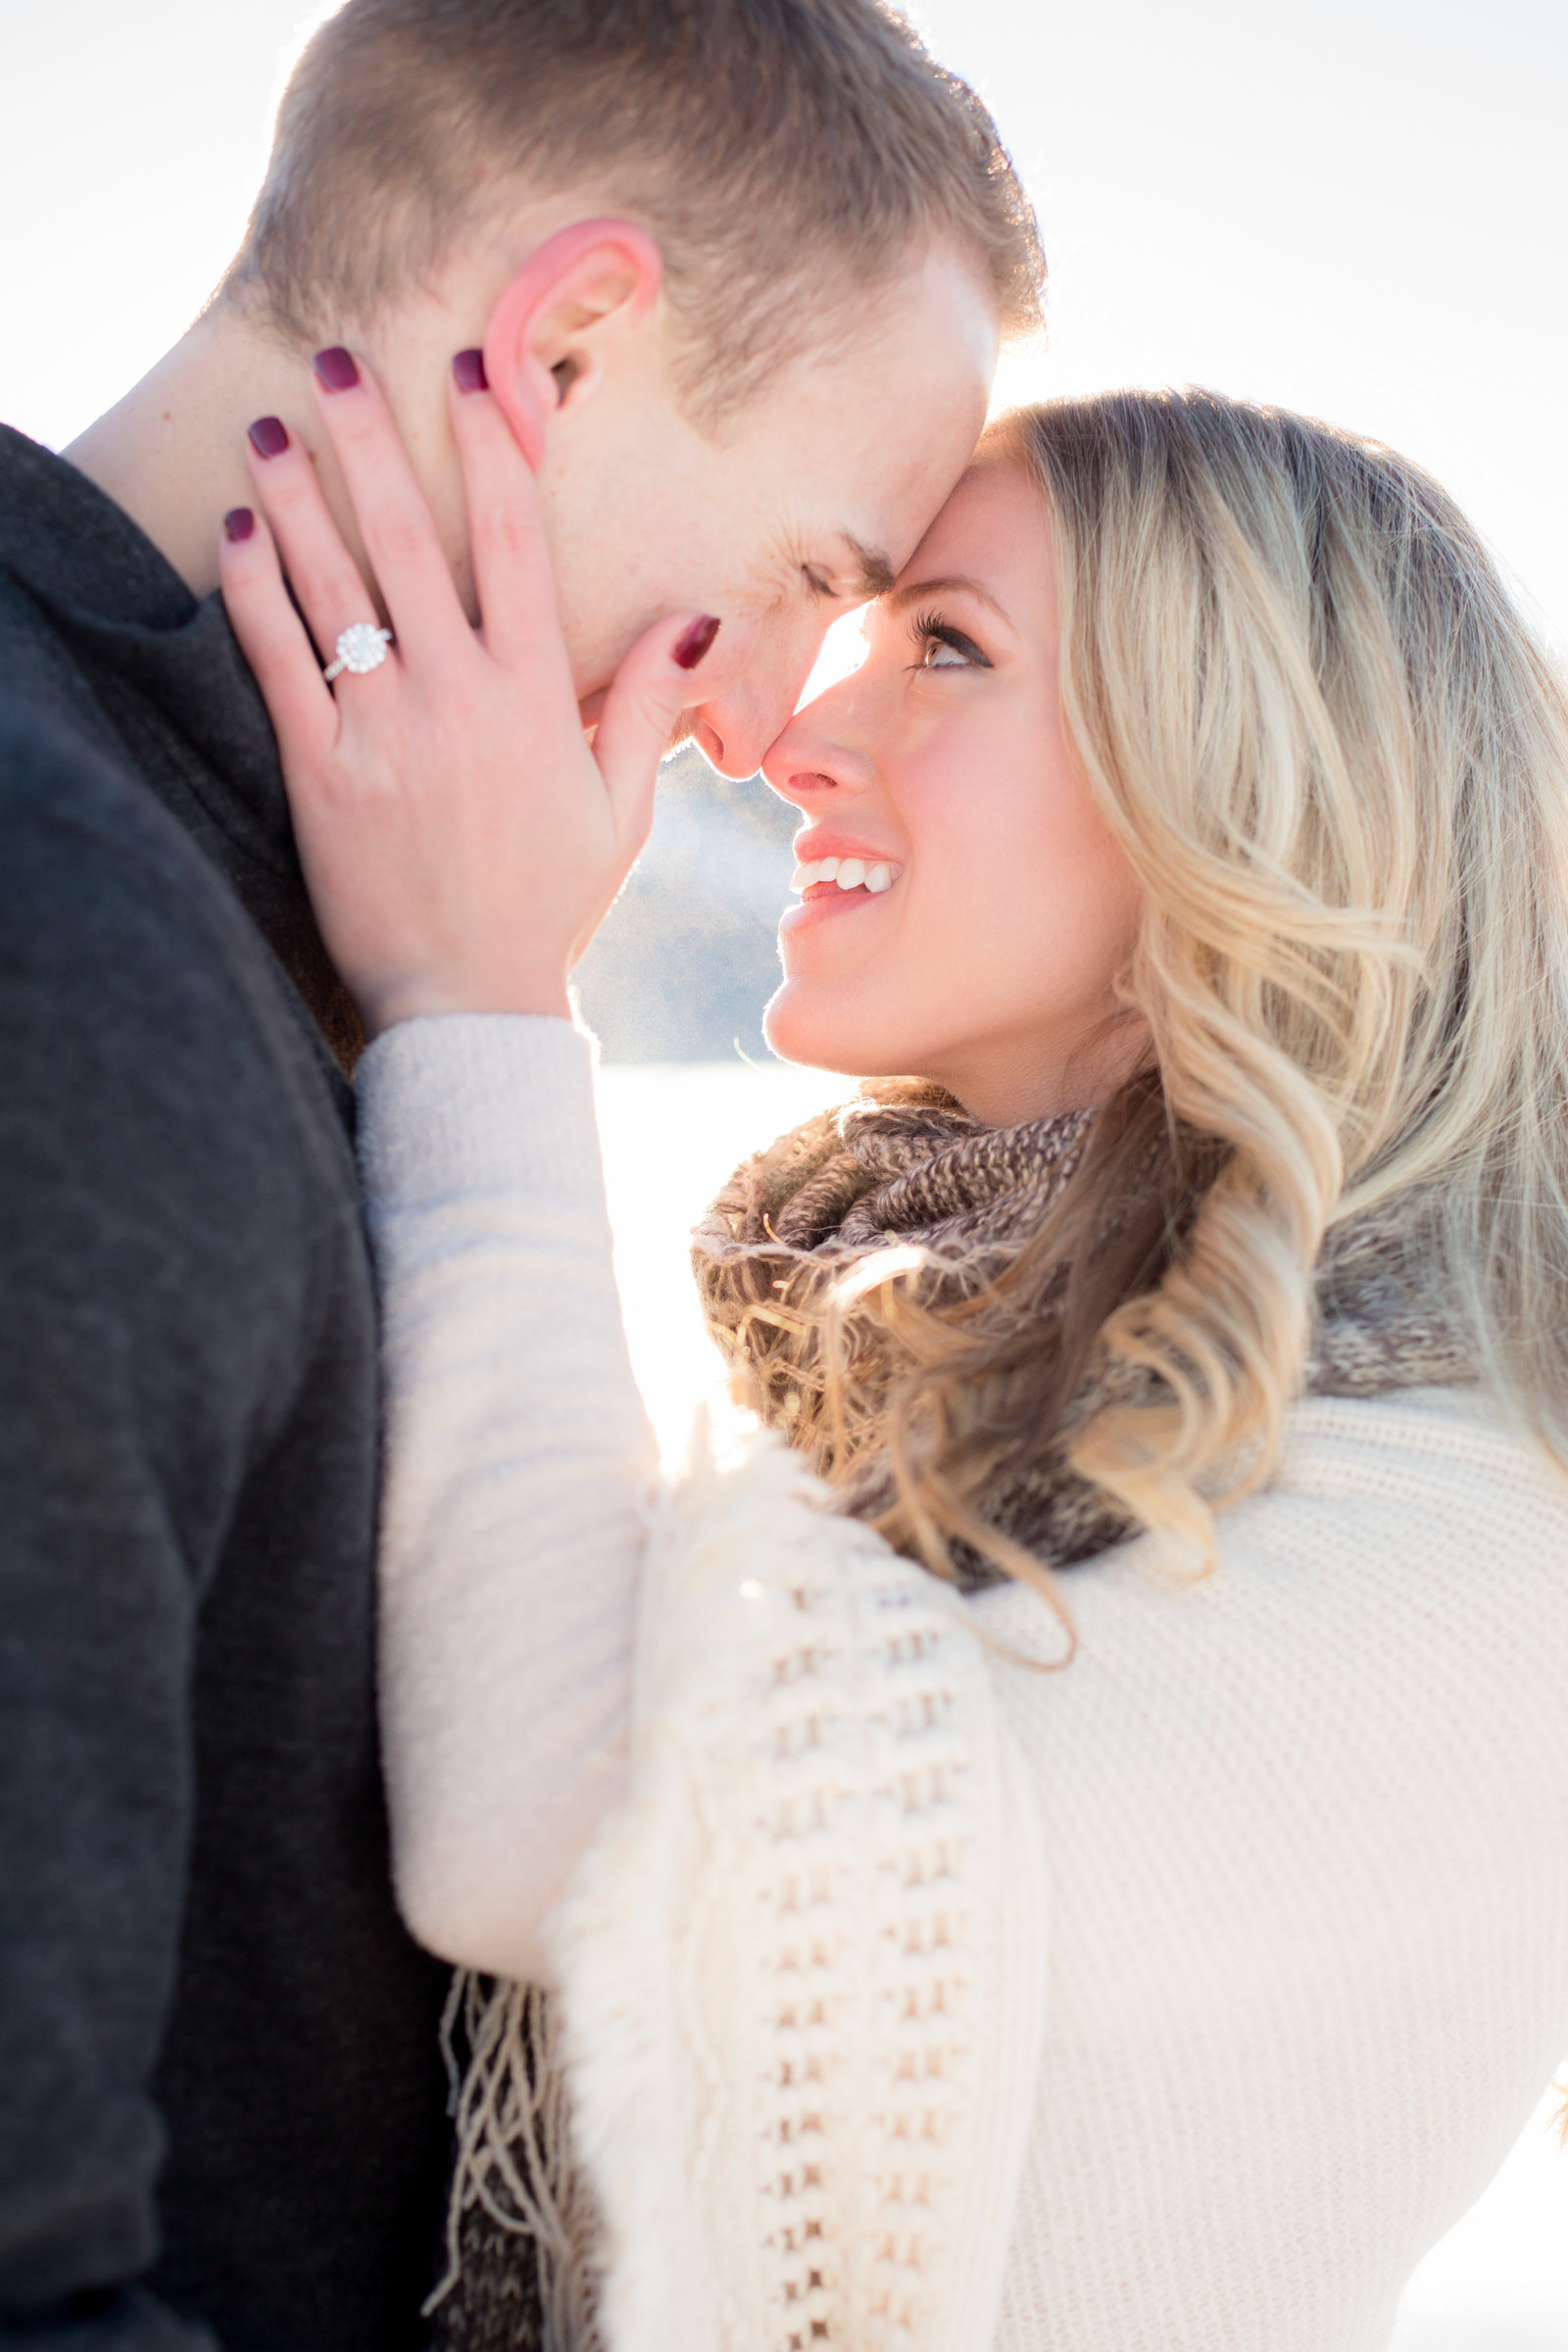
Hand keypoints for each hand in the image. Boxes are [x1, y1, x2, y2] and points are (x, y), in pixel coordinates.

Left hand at [219, 349, 724, 1035]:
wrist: (468, 1001)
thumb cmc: (550, 907)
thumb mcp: (621, 810)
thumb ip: (644, 706)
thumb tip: (695, 619)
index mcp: (532, 698)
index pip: (510, 542)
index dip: (490, 446)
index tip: (469, 371)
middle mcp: (456, 698)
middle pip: (405, 539)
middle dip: (369, 439)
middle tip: (338, 362)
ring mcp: (381, 732)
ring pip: (331, 587)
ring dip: (295, 496)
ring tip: (268, 426)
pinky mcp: (320, 772)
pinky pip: (278, 660)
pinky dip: (255, 589)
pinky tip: (239, 530)